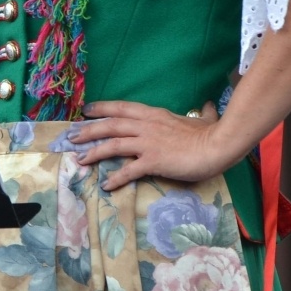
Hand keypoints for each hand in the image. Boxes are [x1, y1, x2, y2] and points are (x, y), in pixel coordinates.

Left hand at [67, 100, 229, 189]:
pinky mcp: (153, 161)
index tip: (87, 110)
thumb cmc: (211, 133)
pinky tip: (106, 185)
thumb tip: (208, 106)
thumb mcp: (204, 119)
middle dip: (89, 130)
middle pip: (110, 125)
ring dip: (94, 152)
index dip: (102, 108)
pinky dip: (116, 178)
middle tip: (72, 136)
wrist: (218, 145)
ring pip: (113, 144)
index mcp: (154, 114)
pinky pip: (129, 171)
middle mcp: (146, 126)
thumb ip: (202, 113)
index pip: (122, 108)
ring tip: (80, 159)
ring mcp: (148, 143)